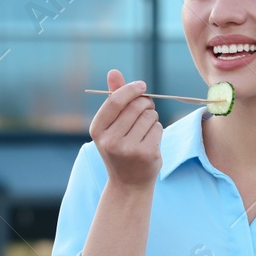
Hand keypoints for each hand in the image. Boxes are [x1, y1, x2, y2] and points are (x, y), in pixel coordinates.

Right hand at [89, 68, 161, 189]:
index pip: (115, 100)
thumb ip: (114, 98)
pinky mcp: (146, 154)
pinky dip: (157, 130)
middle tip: (147, 108)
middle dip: (145, 103)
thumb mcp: (111, 125)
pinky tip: (151, 140)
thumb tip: (114, 71)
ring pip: (149, 116)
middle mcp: (110, 140)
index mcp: (97, 130)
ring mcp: (128, 149)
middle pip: (136, 106)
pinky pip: (158, 128)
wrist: (128, 183)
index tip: (142, 85)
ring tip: (145, 129)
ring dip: (152, 117)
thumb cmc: (120, 148)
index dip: (130, 89)